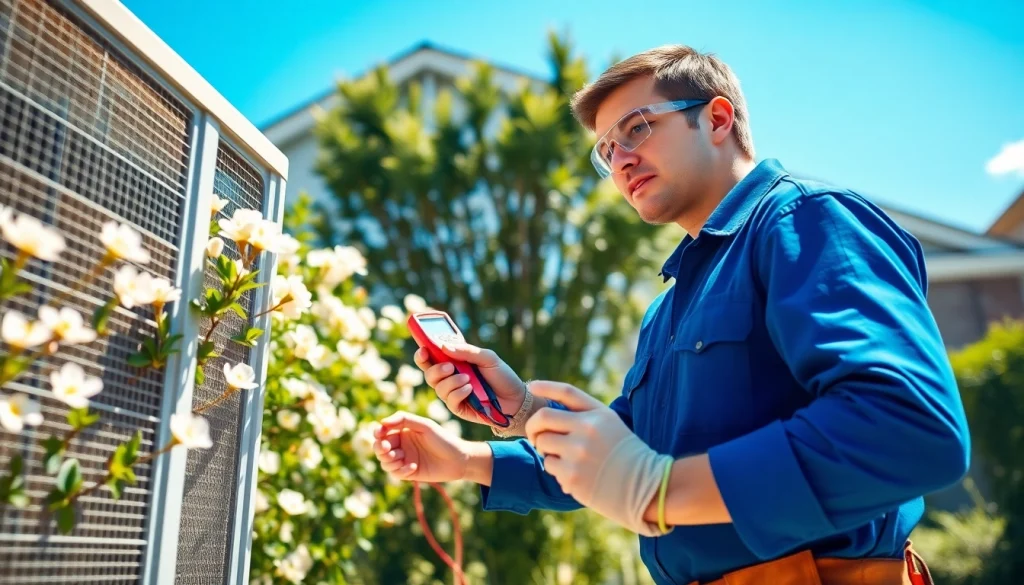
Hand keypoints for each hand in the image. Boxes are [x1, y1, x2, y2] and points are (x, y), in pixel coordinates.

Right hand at [373, 411, 491, 484]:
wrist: (459, 459)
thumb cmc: (443, 439)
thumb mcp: (425, 425)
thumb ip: (403, 420)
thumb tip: (382, 421)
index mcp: (402, 431)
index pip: (382, 431)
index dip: (377, 432)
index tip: (380, 433)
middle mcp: (401, 445)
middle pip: (379, 447)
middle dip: (380, 448)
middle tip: (387, 448)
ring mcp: (404, 459)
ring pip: (385, 462)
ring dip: (389, 460)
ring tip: (401, 457)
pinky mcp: (408, 473)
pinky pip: (395, 473)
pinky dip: (401, 470)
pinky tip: (413, 466)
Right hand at [414, 342, 525, 425]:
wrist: (516, 398)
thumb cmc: (502, 375)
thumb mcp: (487, 358)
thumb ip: (466, 351)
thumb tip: (444, 346)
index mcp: (454, 362)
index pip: (431, 358)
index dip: (423, 354)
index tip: (423, 349)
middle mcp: (450, 378)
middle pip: (429, 374)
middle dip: (436, 369)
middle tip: (449, 367)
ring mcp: (453, 394)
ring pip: (438, 388)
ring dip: (451, 382)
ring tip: (468, 378)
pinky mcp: (459, 408)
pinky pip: (450, 401)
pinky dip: (458, 393)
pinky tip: (470, 389)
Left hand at [526, 381, 670, 535]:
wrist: (645, 486)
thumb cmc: (625, 454)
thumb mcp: (611, 424)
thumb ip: (584, 415)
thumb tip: (548, 415)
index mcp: (598, 415)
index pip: (566, 392)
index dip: (546, 386)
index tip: (531, 386)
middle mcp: (586, 430)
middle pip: (542, 418)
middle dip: (533, 426)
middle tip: (535, 435)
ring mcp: (578, 454)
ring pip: (542, 444)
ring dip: (546, 450)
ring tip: (566, 458)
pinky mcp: (572, 477)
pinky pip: (549, 466)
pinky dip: (556, 469)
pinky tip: (577, 474)